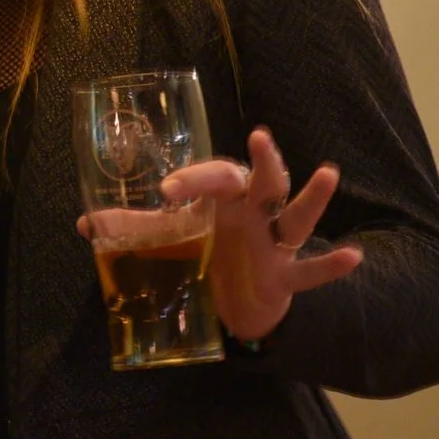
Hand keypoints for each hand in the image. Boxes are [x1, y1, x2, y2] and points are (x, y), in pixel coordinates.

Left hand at [153, 127, 363, 343]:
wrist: (237, 301)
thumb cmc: (209, 252)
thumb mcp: (172, 238)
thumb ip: (135, 228)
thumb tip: (85, 223)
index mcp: (223, 199)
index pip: (212, 176)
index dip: (192, 181)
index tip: (167, 193)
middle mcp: (254, 213)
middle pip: (264, 179)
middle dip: (263, 161)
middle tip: (259, 137)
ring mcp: (274, 243)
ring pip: (296, 216)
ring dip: (312, 197)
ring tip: (328, 172)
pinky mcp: (285, 276)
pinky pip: (312, 270)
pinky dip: (332, 265)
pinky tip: (353, 256)